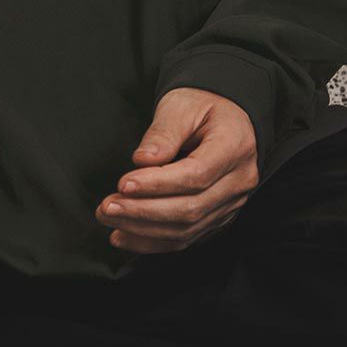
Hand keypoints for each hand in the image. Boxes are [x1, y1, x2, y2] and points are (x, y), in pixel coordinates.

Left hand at [95, 87, 258, 254]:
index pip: (196, 175)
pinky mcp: (217, 217)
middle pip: (191, 208)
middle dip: (144, 212)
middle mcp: (239, 181)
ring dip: (143, 229)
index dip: (158, 184)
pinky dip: (152, 241)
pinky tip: (124, 235)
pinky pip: (186, 237)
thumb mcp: (181, 106)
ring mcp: (231, 203)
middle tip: (107, 206)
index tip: (123, 184)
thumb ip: (162, 133)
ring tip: (109, 218)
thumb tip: (142, 161)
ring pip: (187, 229)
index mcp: (234, 147)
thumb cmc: (202, 105)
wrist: (224, 115)